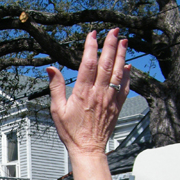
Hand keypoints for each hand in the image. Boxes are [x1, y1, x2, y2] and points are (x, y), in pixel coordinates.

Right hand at [47, 29, 129, 158]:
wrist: (88, 149)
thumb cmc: (71, 132)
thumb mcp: (56, 110)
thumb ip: (55, 87)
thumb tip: (51, 69)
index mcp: (83, 92)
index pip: (89, 63)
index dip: (91, 46)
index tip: (92, 34)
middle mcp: (99, 93)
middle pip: (107, 63)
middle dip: (111, 44)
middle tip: (114, 31)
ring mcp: (110, 99)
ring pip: (118, 72)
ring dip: (122, 55)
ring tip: (124, 41)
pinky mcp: (117, 106)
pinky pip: (125, 86)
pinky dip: (128, 74)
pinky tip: (128, 65)